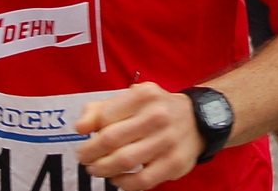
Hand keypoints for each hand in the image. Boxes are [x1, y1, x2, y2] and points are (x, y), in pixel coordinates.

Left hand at [74, 83, 200, 189]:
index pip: (105, 116)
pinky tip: (117, 179)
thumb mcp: (131, 99)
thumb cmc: (156, 110)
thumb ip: (101, 109)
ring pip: (124, 161)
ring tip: (96, 169)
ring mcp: (168, 140)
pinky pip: (142, 181)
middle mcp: (158, 115)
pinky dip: (123, 183)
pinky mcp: (174, 163)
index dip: (91, 132)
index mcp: (145, 95)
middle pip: (111, 139)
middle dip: (90, 153)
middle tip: (84, 158)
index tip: (85, 139)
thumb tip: (80, 127)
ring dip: (103, 169)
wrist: (197, 120)